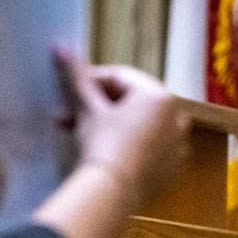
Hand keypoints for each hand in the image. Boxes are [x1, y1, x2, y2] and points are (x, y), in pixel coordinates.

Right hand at [53, 50, 189, 206]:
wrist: (114, 191)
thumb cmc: (103, 142)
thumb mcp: (88, 108)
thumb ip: (77, 76)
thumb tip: (60, 46)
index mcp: (160, 95)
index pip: (120, 77)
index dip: (90, 81)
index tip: (69, 91)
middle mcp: (177, 116)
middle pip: (131, 102)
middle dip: (97, 107)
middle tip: (68, 115)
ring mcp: (178, 144)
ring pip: (140, 125)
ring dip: (110, 126)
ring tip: (80, 134)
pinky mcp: (173, 168)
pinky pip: (149, 148)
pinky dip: (130, 146)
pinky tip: (106, 153)